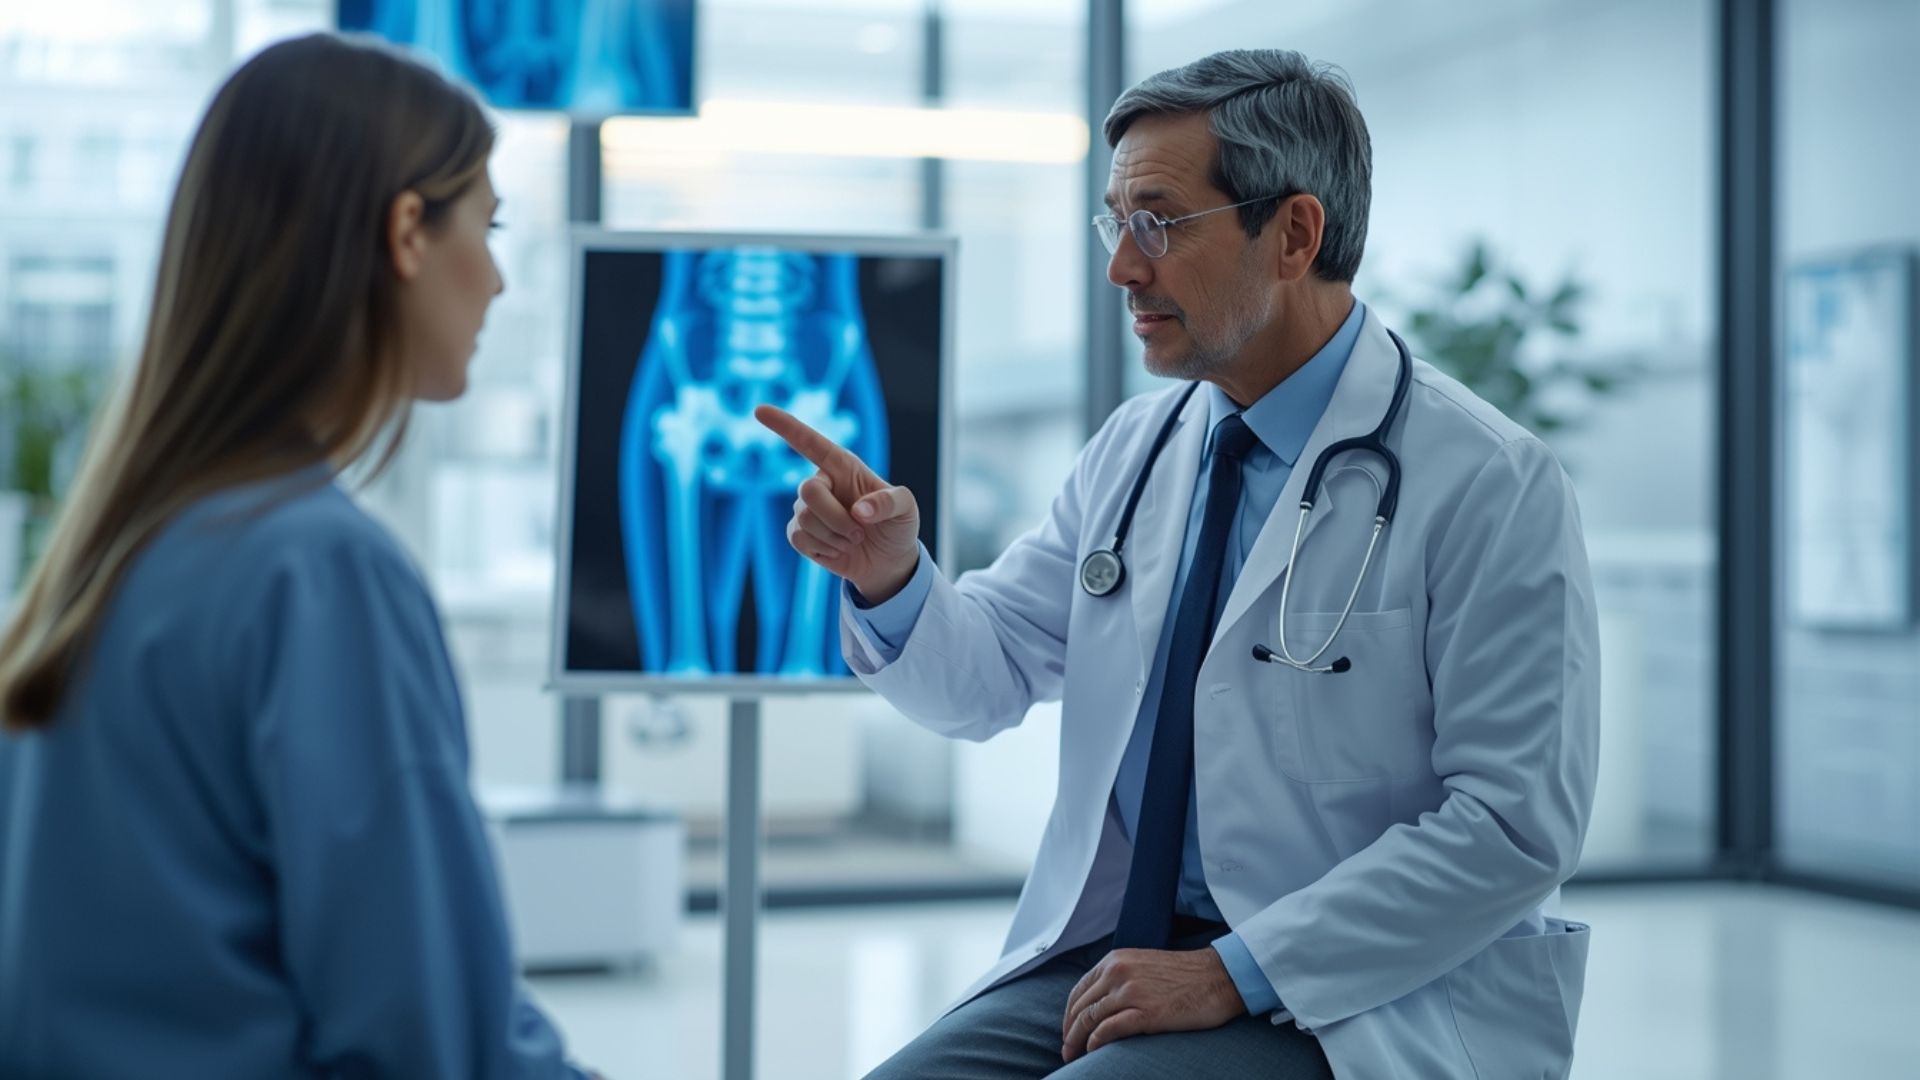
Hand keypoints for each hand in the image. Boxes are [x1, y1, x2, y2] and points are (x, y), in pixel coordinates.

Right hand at [754, 404, 921, 602]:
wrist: (888, 560)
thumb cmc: (897, 526)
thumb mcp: (907, 509)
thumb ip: (890, 502)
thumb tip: (859, 510)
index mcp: (843, 466)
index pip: (809, 442)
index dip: (785, 426)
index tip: (760, 411)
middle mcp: (823, 483)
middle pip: (808, 491)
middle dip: (834, 517)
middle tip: (858, 532)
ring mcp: (808, 508)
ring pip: (804, 519)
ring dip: (834, 537)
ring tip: (852, 540)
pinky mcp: (800, 533)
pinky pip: (798, 539)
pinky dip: (823, 549)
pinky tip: (838, 550)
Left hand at [1059, 947, 1243, 1062]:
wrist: (1219, 977)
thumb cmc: (1186, 975)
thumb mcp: (1143, 965)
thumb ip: (1120, 977)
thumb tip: (1100, 1002)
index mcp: (1116, 960)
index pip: (1079, 990)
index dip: (1069, 1014)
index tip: (1068, 1030)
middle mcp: (1118, 973)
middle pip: (1080, 1007)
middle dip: (1069, 1031)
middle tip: (1066, 1049)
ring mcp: (1131, 992)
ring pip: (1089, 1019)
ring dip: (1077, 1041)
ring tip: (1074, 1055)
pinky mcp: (1146, 1013)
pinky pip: (1108, 1030)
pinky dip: (1096, 1043)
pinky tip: (1093, 1051)